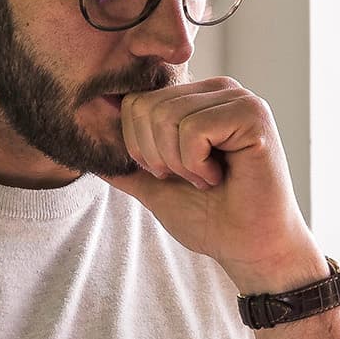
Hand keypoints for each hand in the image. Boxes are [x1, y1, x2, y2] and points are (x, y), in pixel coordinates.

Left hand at [107, 78, 323, 290]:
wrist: (251, 248)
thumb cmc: (211, 218)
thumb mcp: (154, 184)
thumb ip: (124, 156)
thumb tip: (86, 120)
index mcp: (197, 99)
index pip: (136, 102)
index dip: (140, 148)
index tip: (174, 174)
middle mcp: (219, 90)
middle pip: (147, 107)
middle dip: (157, 157)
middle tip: (191, 179)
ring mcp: (238, 98)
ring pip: (167, 117)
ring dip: (180, 164)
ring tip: (208, 178)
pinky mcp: (253, 115)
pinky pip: (193, 130)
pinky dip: (197, 165)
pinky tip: (221, 176)